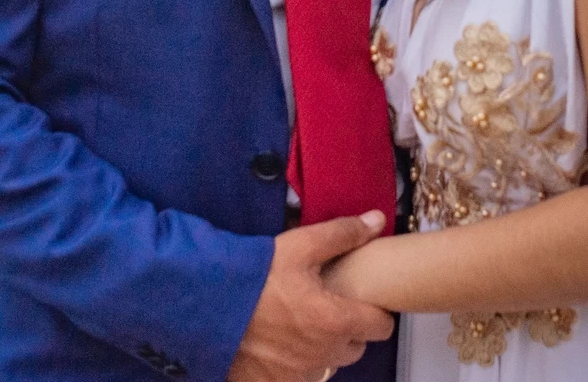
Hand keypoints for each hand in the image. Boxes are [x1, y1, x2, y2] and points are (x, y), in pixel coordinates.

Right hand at [228, 212, 394, 381]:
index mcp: (336, 322)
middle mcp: (323, 355)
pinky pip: (301, 376)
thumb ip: (342, 234)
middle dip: (348, 328)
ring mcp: (299, 374)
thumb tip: (377, 221)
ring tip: (303, 324)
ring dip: (324, 348)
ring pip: (329, 364)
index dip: (374, 310)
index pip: (381, 327)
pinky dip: (298, 362)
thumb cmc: (256, 275)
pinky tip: (281, 343)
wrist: (206, 307)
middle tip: (328, 306)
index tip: (360, 299)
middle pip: (356, 346)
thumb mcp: (300, 246)